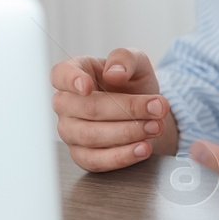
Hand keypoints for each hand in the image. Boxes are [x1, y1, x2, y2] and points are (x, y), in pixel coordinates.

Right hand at [50, 48, 178, 170]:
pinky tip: (143, 148)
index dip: (71, 80)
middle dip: (127, 109)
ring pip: (91, 136)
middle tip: (157, 108)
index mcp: (74, 73)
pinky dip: (122, 156)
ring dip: (128, 133)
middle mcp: (66, 104)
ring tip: (155, 127)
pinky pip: (96, 160)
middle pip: (88, 108)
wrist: (145, 112)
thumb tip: (114, 73)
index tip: (87, 86)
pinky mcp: (82, 155)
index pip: (61, 75)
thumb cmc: (132, 83)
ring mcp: (71, 131)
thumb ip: (125, 59)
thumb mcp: (137, 62)